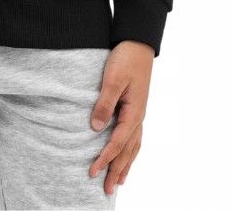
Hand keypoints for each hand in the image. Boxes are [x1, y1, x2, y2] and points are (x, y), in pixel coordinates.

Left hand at [88, 40, 154, 195]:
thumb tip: (96, 128)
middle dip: (117, 170)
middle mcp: (138, 115)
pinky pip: (134, 135)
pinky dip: (130, 149)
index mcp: (134, 112)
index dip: (104, 159)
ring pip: (133, 145)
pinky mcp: (136, 106)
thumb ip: (105, 104)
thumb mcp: (112, 79)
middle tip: (106, 189)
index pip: (117, 142)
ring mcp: (139, 111)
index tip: (92, 172)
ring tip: (119, 180)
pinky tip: (126, 153)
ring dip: (125, 163)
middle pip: (127, 150)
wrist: (139, 42)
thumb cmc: (126, 58)